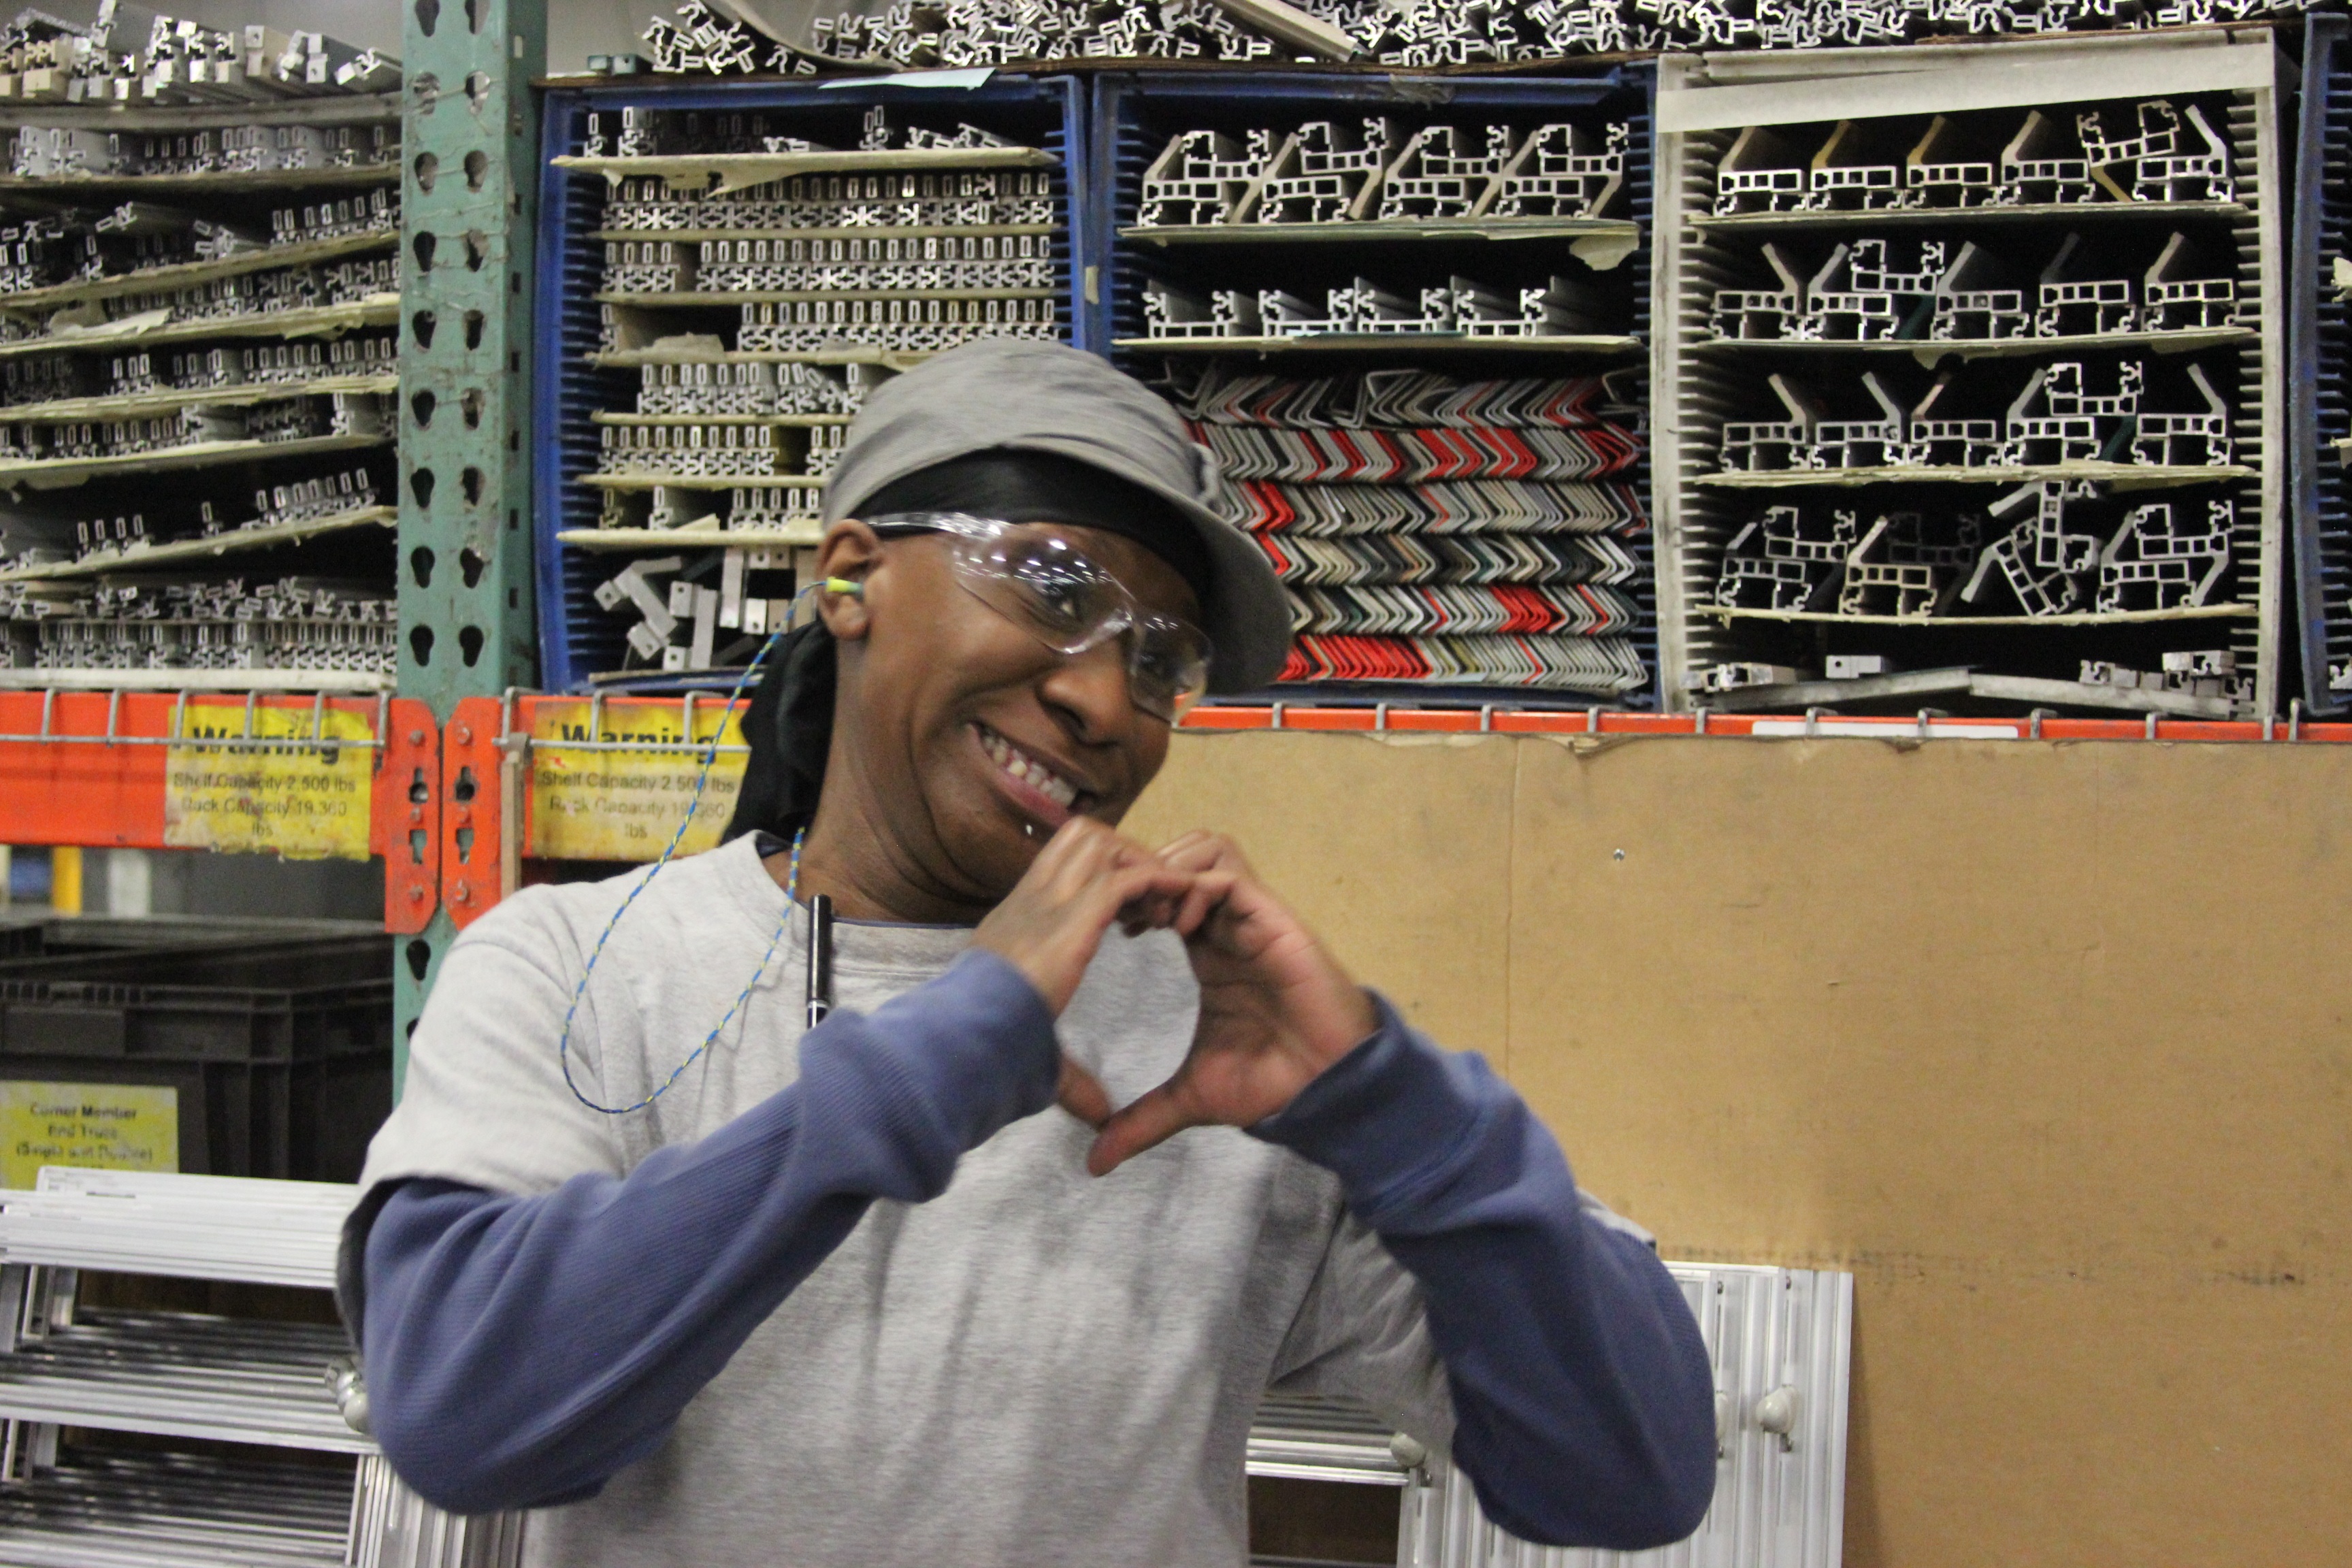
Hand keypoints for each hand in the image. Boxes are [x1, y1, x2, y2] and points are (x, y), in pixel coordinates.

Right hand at [973, 820, 1194, 1128]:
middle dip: (1123, 856)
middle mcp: (1031, 900)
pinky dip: (1157, 882)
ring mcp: (1050, 900)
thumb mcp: (1035, 1053)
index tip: (1131, 918)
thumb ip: (1071, 1075)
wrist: (966, 1038)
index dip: (1099, 879)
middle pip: (1083, 838)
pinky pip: (1128, 875)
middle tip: (1152, 903)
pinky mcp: (1075, 913)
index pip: (1058, 869)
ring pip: (1105, 843)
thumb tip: (1100, 1116)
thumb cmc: (987, 1048)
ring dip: (1141, 864)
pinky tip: (1179, 903)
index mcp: (1016, 923)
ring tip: (1166, 904)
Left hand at [1083, 832, 1378, 1176]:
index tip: (1106, 931)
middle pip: (1179, 856)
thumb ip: (1141, 1120)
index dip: (1129, 901)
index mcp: (1209, 952)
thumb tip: (1095, 1162)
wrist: (1326, 1087)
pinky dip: (1196, 886)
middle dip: (1144, 874)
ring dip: (1170, 871)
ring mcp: (1251, 917)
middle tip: (1121, 915)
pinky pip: (1229, 873)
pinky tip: (1178, 927)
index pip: (1162, 895)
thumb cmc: (1271, 1082)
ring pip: (1205, 848)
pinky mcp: (1273, 918)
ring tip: (1150, 917)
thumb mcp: (1190, 1100)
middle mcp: (1228, 926)